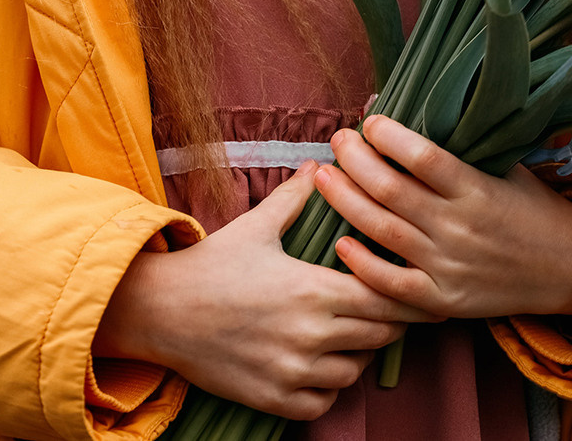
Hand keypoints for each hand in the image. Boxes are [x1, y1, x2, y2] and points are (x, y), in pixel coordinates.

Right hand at [94, 162, 431, 420]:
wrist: (160, 310)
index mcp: (312, 290)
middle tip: (389, 308)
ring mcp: (291, 373)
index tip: (411, 285)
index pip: (383, 298)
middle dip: (388, 322)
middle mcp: (308, 336)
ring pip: (353, 372)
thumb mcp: (256, 225)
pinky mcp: (273, 400)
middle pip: (377, 336)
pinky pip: (322, 404)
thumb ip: (294, 198)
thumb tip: (317, 166)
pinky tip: (323, 365)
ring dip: (359, 354)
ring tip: (353, 334)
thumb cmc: (211, 264)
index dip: (402, 292)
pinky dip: (329, 387)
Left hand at [314, 116, 571, 321]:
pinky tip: (340, 241)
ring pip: (382, 231)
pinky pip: (392, 285)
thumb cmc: (530, 206)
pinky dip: (363, 264)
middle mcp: (459, 228)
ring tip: (322, 175)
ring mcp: (449, 267)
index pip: (424, 157)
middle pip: (390, 190)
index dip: (389, 136)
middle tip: (336, 140)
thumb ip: (459, 145)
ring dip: (344, 201)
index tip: (369, 121)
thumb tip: (412, 106)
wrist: (568, 269)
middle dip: (353, 161)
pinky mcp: (442, 301)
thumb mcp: (505, 165)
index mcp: (477, 189)